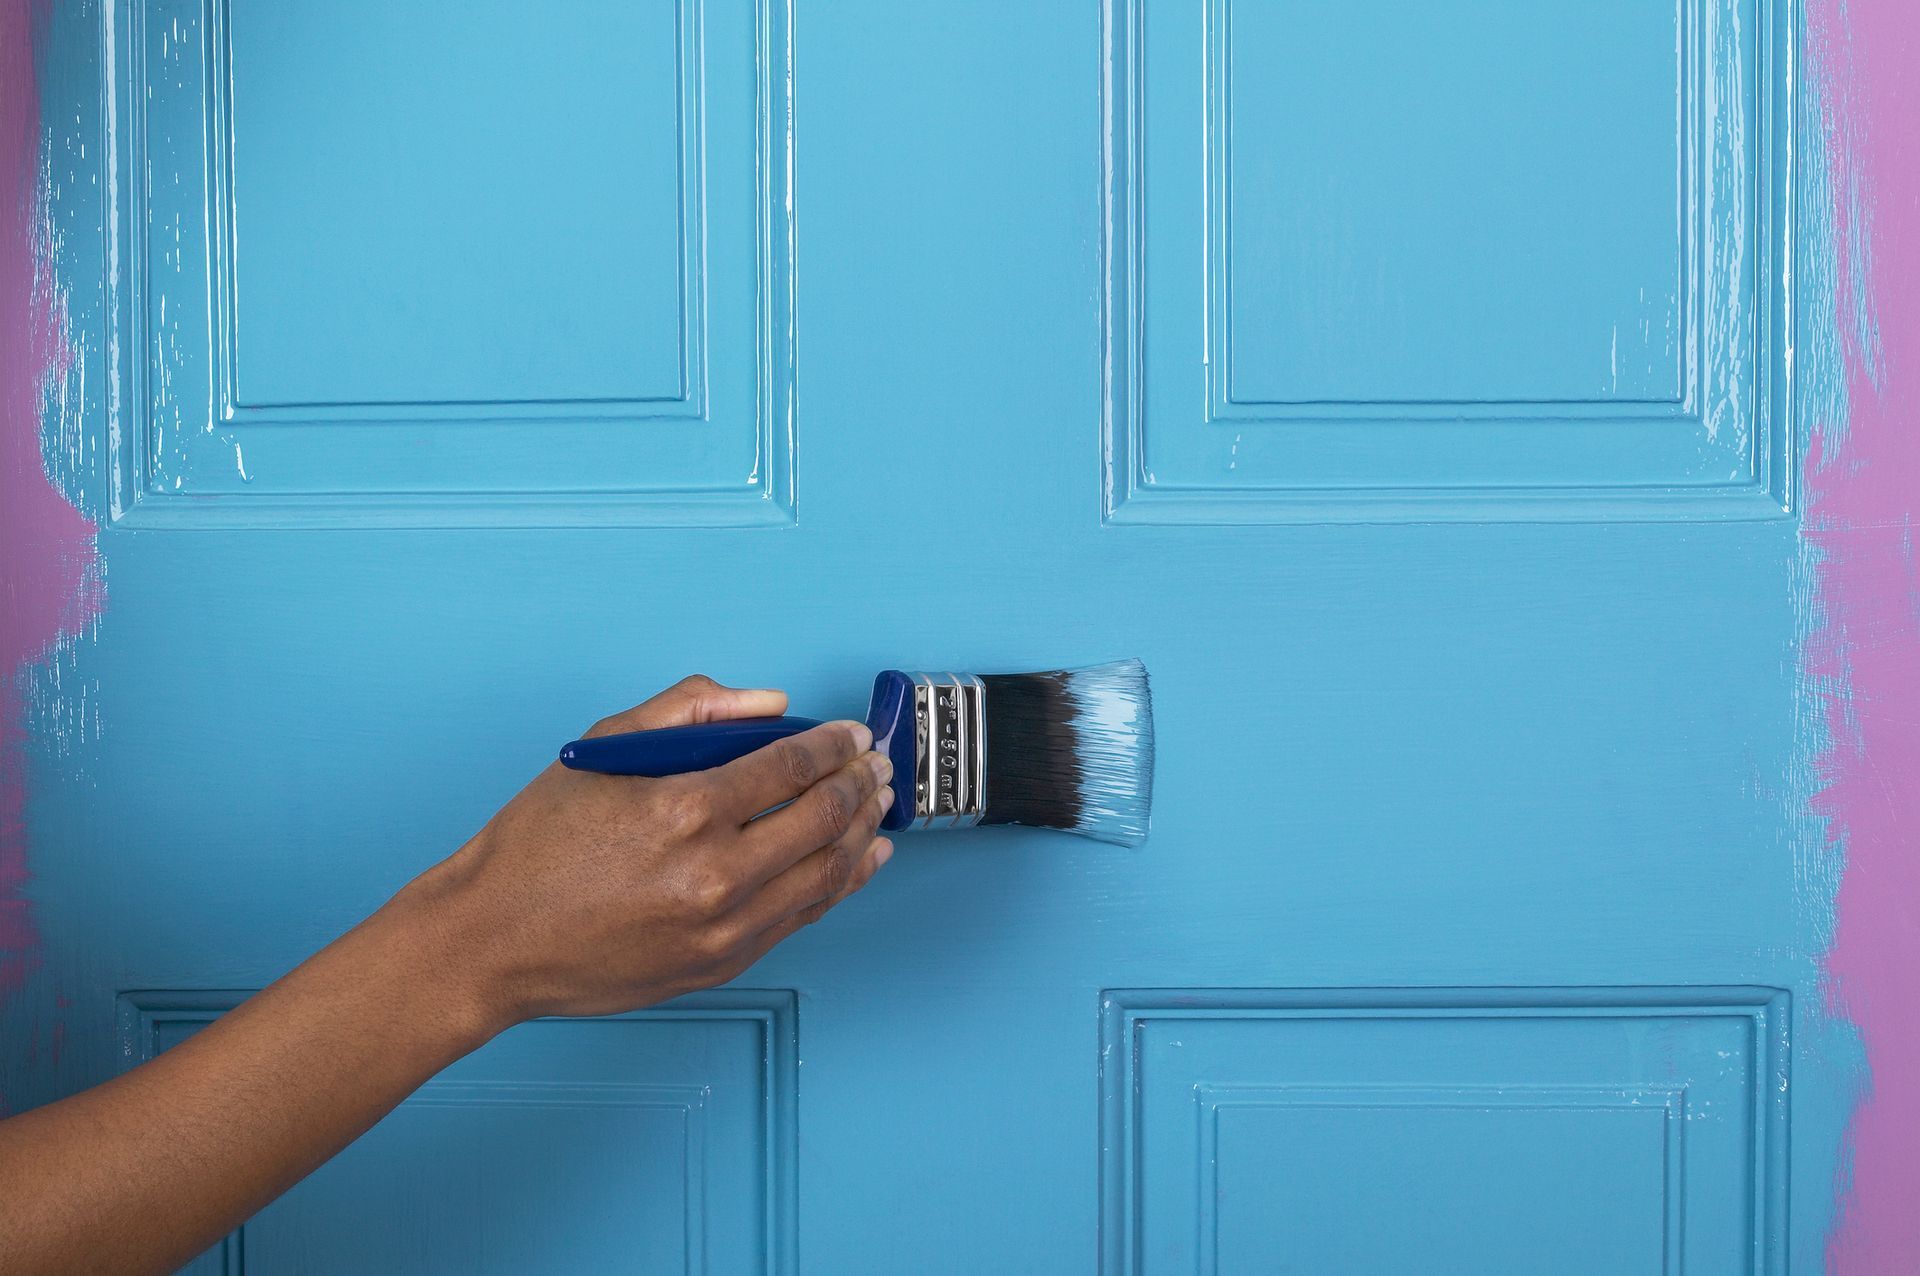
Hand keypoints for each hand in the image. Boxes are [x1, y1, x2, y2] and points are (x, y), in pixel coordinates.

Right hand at [412, 675, 895, 1027]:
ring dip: (863, 832)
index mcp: (684, 807)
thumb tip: (771, 704)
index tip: (851, 732)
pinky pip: (803, 915)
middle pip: (822, 818)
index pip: (791, 766)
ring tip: (880, 803)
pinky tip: (861, 858)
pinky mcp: (721, 963)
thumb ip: (692, 709)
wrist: (490, 941)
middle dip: (860, 783)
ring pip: (826, 872)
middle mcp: (713, 872)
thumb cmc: (537, 843)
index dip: (833, 744)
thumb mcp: (605, 747)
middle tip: (876, 763)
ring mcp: (722, 926)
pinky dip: (841, 882)